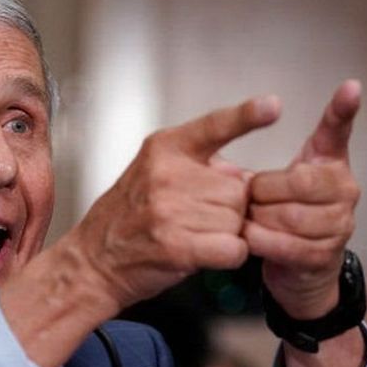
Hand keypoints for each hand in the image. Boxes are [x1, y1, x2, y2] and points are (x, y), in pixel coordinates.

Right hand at [71, 96, 280, 310]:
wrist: (94, 261)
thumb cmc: (129, 219)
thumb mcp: (155, 173)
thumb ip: (201, 167)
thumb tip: (245, 178)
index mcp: (165, 148)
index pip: (214, 126)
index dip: (246, 116)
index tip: (272, 106)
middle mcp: (168, 174)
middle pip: (238, 189)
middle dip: (229, 208)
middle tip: (196, 219)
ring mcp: (170, 210)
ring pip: (237, 220)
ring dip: (225, 234)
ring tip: (192, 236)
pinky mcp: (177, 245)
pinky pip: (233, 248)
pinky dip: (228, 256)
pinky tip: (205, 254)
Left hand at [243, 80, 362, 318]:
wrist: (300, 272)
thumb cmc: (285, 218)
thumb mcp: (280, 185)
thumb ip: (270, 167)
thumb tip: (241, 154)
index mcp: (331, 164)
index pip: (338, 132)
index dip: (344, 110)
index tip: (351, 87)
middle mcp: (344, 190)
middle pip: (298, 181)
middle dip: (263, 191)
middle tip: (250, 200)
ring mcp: (339, 224)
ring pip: (288, 215)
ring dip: (257, 219)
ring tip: (250, 220)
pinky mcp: (324, 255)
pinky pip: (284, 244)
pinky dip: (260, 241)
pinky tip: (251, 239)